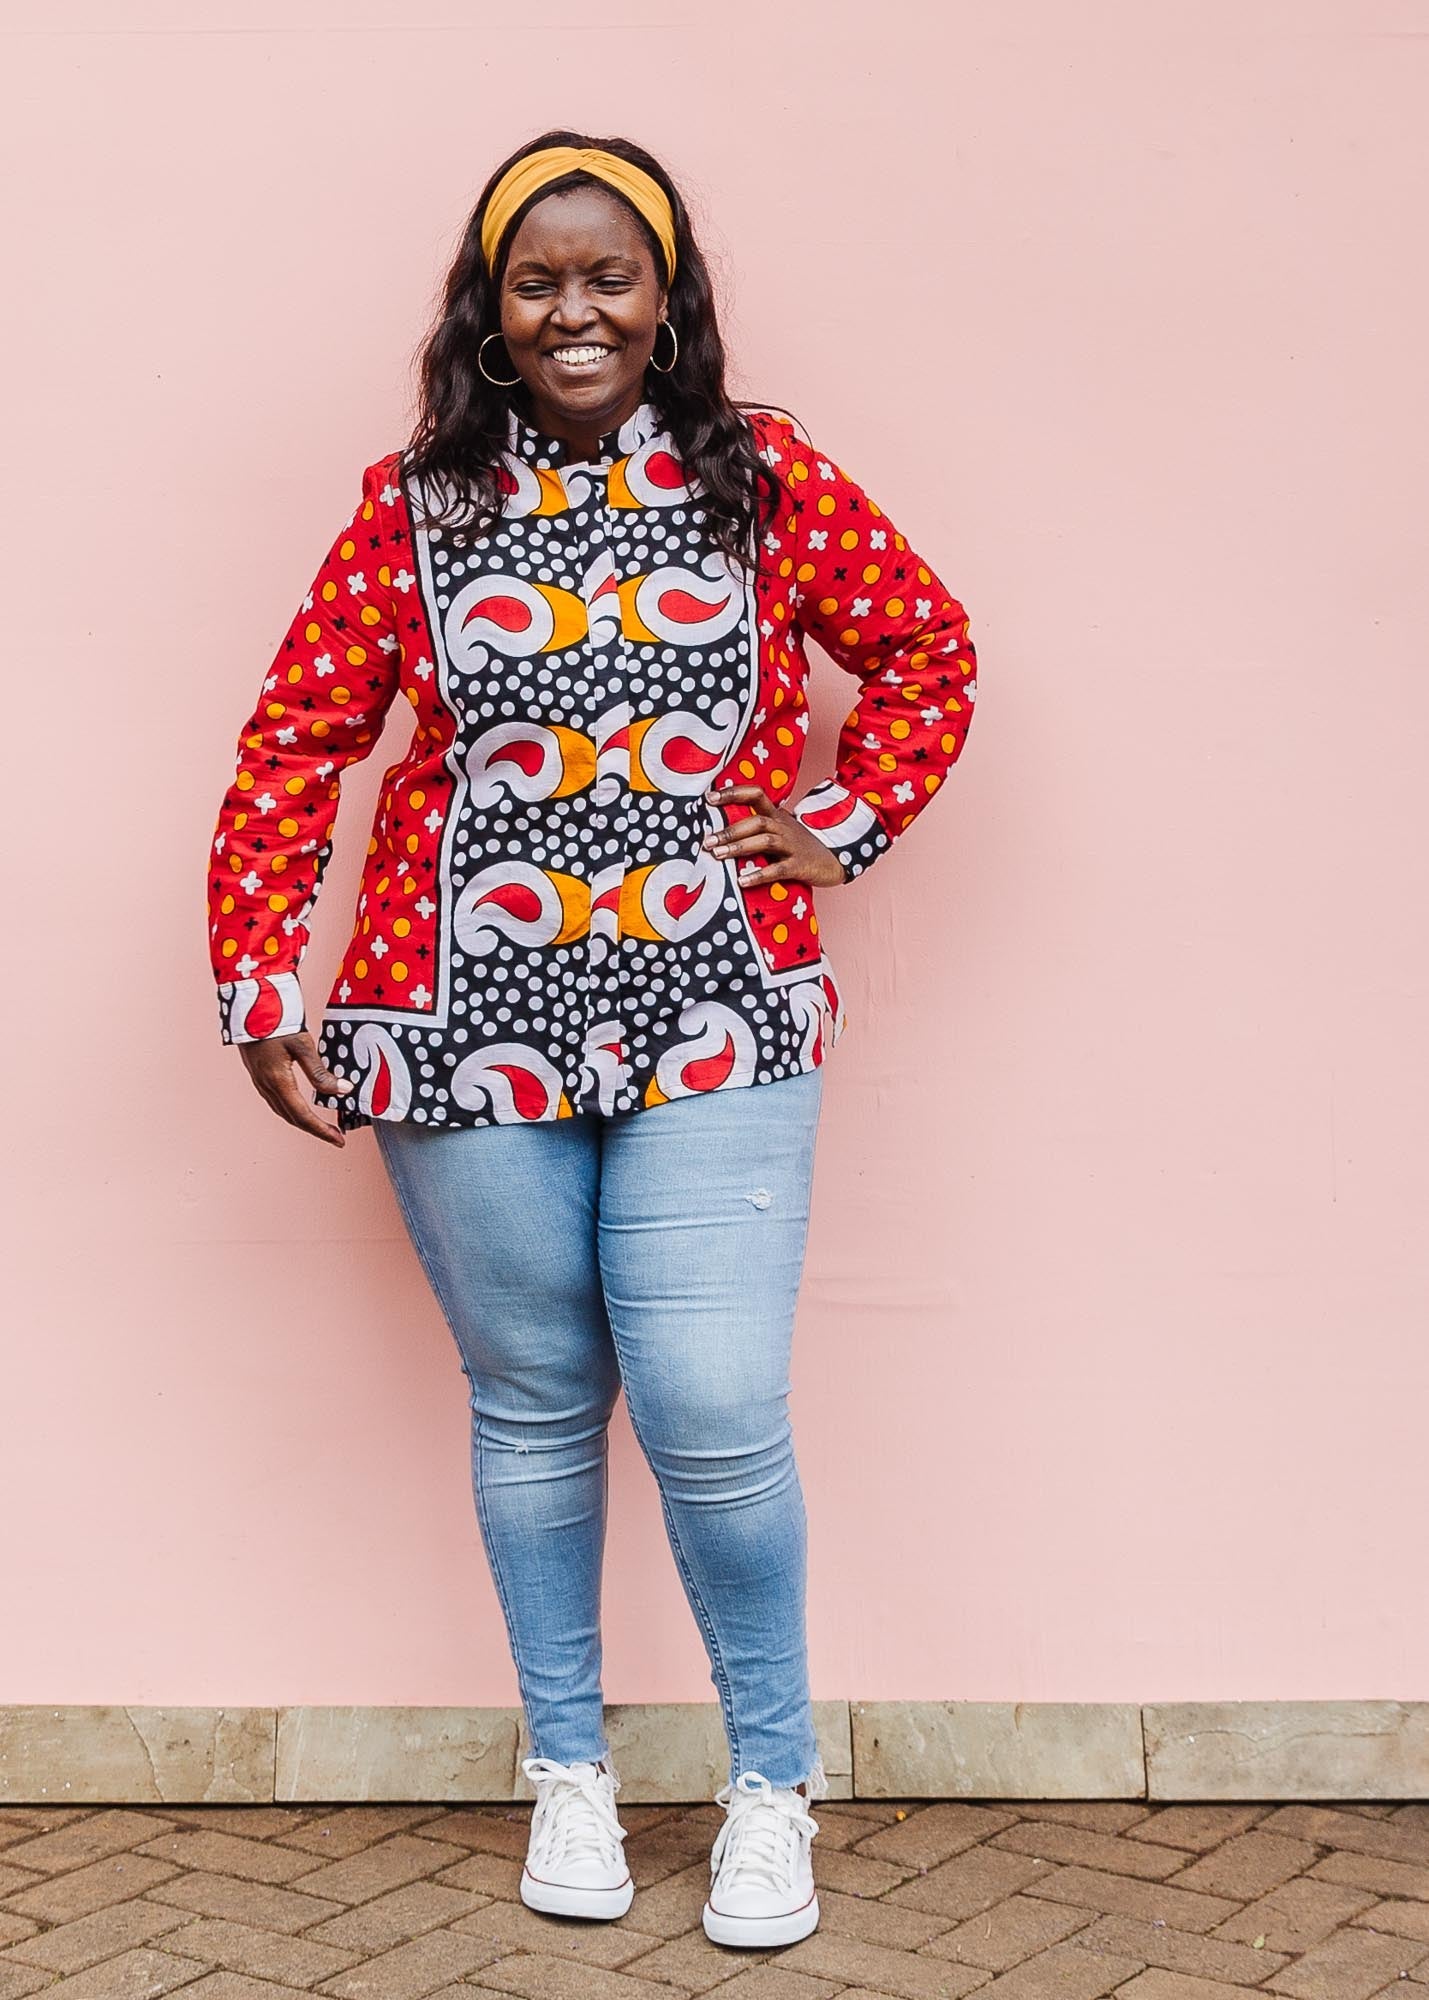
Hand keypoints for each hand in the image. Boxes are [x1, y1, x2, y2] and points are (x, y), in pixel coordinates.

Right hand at [239, 1029, 353, 1147]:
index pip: (303, 1116)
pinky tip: (301, 1108)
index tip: (339, 1140)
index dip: (322, 1131)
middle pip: (293, 1118)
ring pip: (283, 1112)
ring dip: (303, 1122)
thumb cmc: (276, 1021)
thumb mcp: (302, 1045)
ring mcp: (260, 1082)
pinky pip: (276, 1102)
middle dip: (316, 1130)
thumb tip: (344, 1090)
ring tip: (322, 1126)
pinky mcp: (258, 1075)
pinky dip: (292, 1111)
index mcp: (278, 1081)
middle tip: (336, 1137)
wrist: (248, 1006)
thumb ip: (320, 1072)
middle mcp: (266, 1086)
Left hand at [701, 783, 847, 888]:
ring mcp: (792, 846)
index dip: (733, 793)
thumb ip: (756, 829)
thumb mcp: (780, 831)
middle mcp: (784, 827)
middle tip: (708, 841)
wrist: (833, 862)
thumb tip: (720, 831)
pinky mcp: (799, 866)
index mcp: (777, 816)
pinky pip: (778, 869)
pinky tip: (742, 881)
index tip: (709, 798)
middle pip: (756, 821)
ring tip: (718, 855)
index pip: (756, 794)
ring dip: (739, 847)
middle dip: (730, 830)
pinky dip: (759, 875)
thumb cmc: (799, 847)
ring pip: (765, 841)